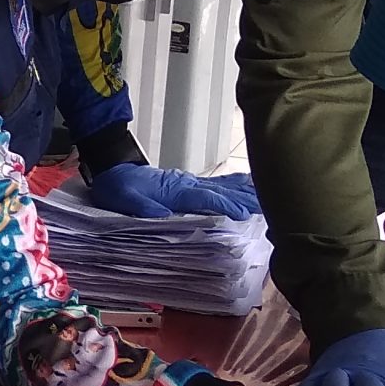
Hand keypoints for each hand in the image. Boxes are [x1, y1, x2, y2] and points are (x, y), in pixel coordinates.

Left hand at [87, 164, 261, 220]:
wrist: (114, 170)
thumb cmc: (119, 187)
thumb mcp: (124, 199)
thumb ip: (143, 207)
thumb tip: (162, 215)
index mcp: (175, 191)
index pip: (206, 198)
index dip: (225, 205)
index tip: (244, 213)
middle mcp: (187, 184)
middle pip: (222, 190)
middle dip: (245, 198)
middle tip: (270, 206)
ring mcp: (190, 182)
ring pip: (223, 185)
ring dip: (245, 190)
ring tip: (268, 196)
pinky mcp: (190, 183)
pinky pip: (217, 183)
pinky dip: (235, 184)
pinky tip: (248, 185)